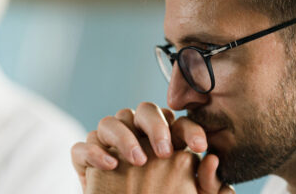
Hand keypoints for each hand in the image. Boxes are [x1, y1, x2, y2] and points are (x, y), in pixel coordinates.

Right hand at [71, 102, 228, 192]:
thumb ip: (208, 183)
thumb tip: (212, 160)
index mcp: (165, 140)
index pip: (177, 122)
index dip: (190, 129)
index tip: (200, 146)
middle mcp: (136, 136)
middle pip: (144, 111)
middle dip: (156, 126)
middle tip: (165, 151)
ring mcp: (108, 146)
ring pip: (111, 121)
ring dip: (124, 136)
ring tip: (138, 160)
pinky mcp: (85, 161)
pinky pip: (83, 146)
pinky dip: (95, 152)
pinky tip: (111, 166)